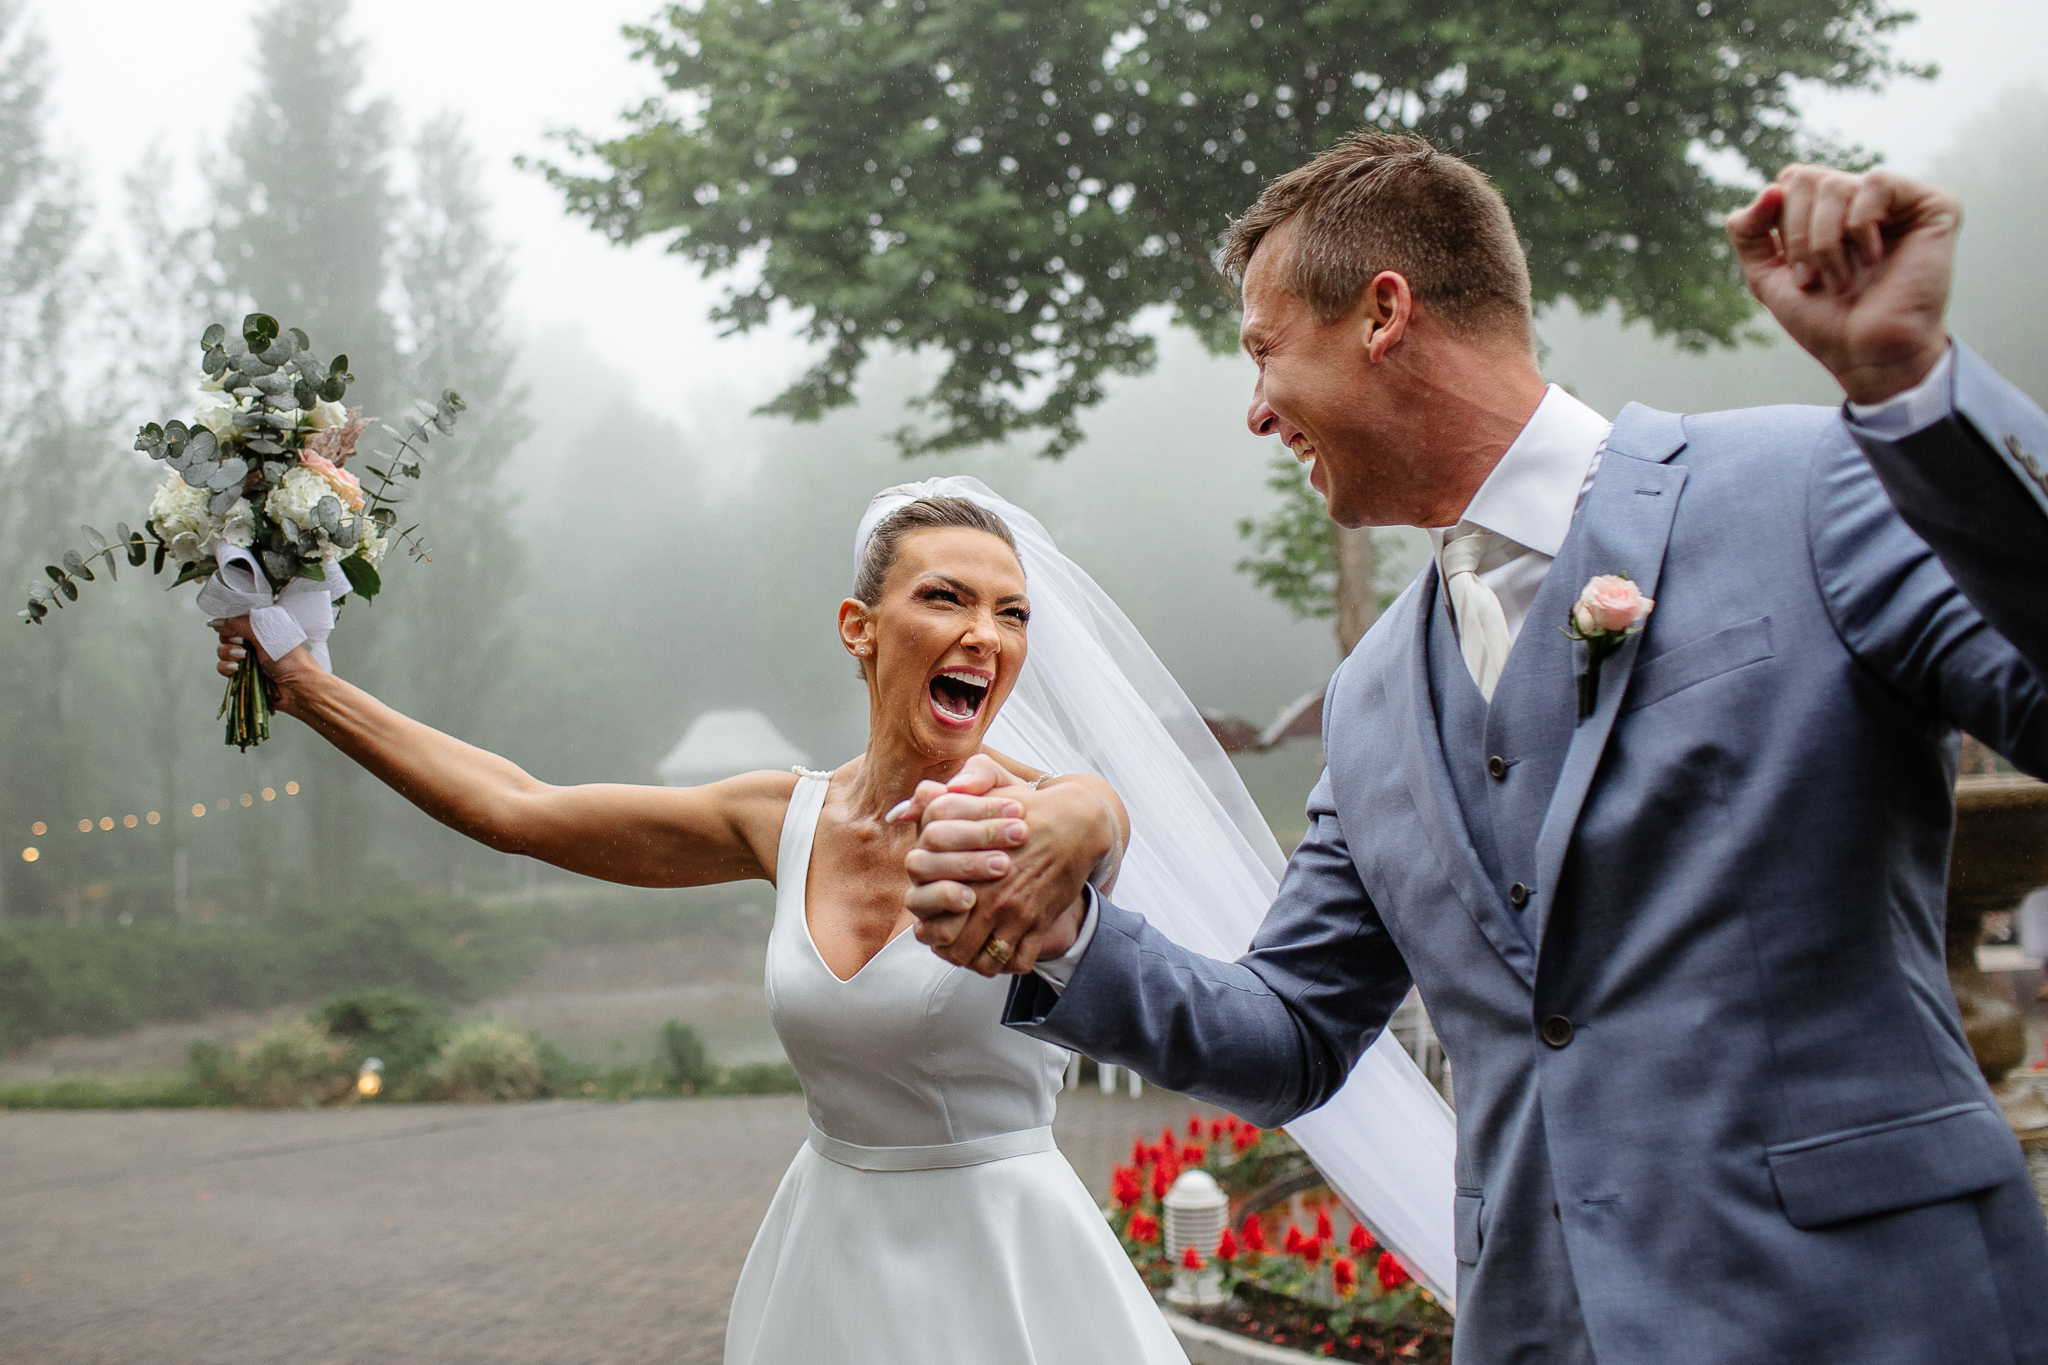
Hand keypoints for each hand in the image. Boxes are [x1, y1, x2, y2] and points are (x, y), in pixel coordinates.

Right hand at [209, 615, 322, 714]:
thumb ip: (240, 624)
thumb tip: (219, 620)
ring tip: (242, 658)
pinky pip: (224, 669)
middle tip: (242, 645)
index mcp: (262, 629)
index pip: (236, 622)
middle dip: (229, 641)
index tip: (233, 630)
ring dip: (228, 654)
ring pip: (223, 653)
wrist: (299, 688)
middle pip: (226, 637)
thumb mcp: (265, 633)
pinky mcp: (244, 676)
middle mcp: (255, 643)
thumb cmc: (290, 659)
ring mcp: (249, 660)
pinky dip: (227, 668)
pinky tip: (237, 669)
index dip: (230, 625)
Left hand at [898, 756, 1107, 976]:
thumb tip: (900, 811)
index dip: (927, 926)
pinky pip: (1018, 962)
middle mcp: (989, 895)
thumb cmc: (1024, 807)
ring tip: (973, 952)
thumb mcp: (976, 796)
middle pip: (953, 946)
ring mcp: (1016, 912)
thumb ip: (937, 801)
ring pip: (984, 961)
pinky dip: (1007, 964)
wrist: (1076, 821)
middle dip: (948, 950)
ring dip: (976, 961)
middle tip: (949, 945)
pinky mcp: (1040, 921)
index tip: (931, 924)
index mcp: (966, 868)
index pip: (931, 915)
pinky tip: (1002, 951)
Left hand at [1727, 164, 1958, 404]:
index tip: (1794, 273)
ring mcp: (1897, 202)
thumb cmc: (1824, 320)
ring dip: (1825, 242)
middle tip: (1812, 279)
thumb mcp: (1766, 276)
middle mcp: (1861, 201)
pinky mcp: (1931, 205)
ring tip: (1841, 280)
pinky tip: (1873, 259)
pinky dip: (1860, 226)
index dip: (1778, 224)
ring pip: (1836, 184)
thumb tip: (1768, 189)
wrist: (1865, 354)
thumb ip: (1748, 231)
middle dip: (1797, 235)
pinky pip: (1877, 182)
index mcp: (1829, 212)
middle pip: (1806, 178)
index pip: (1789, 181)